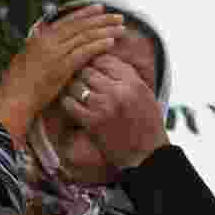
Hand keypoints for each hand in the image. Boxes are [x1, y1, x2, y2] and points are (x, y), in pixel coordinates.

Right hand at [0, 5, 124, 143]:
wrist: (13, 100)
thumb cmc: (17, 85)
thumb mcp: (26, 60)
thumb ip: (38, 48)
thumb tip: (44, 40)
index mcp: (40, 37)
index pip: (67, 20)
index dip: (85, 13)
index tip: (99, 9)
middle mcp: (48, 41)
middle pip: (80, 25)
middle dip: (101, 19)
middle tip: (118, 16)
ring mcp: (55, 53)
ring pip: (85, 36)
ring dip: (105, 30)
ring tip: (121, 28)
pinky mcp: (62, 67)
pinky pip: (84, 52)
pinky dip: (98, 45)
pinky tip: (111, 42)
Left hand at [60, 53, 168, 168]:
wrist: (147, 154)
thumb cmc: (147, 125)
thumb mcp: (144, 94)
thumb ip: (127, 76)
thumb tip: (106, 60)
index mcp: (132, 82)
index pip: (104, 59)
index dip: (94, 62)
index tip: (90, 67)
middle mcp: (118, 90)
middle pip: (88, 70)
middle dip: (81, 74)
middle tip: (77, 79)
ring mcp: (104, 106)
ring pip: (76, 85)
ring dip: (72, 87)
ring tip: (73, 91)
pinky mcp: (92, 122)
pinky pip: (70, 104)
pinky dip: (67, 102)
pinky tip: (70, 105)